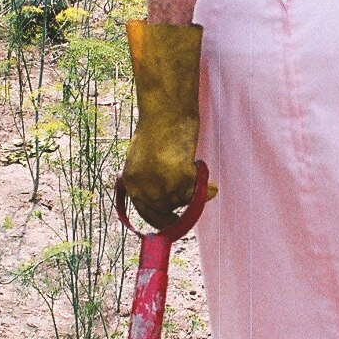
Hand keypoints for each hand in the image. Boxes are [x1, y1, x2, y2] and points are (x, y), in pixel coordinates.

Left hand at [121, 21, 203, 228]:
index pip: (144, 212)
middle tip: (193, 213)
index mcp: (131, 182)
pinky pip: (196, 193)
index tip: (173, 225)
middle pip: (165, 213)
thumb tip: (165, 202)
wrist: (166, 113)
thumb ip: (150, 180)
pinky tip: (206, 173)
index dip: (160, 221)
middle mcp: (144, 189)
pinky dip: (204, 186)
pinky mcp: (180, 182)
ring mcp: (162, 187)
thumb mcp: (145, 159)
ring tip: (196, 170)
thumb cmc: (158, 128)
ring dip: (193, 192)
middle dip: (180, 214)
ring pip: (183, 202)